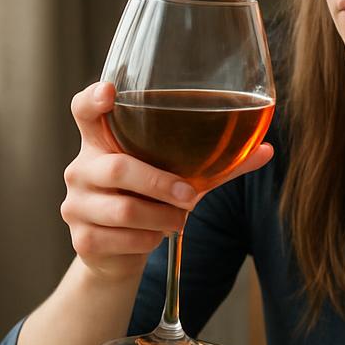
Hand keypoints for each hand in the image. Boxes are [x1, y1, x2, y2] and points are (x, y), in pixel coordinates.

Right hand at [61, 81, 273, 280]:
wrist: (121, 253)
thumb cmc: (153, 201)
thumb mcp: (183, 178)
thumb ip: (219, 164)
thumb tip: (267, 149)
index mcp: (104, 143)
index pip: (85, 111)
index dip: (93, 99)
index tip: (109, 92)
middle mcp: (83, 168)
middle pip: (117, 169)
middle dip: (160, 184)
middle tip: (189, 196)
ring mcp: (77, 204)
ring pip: (124, 210)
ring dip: (161, 218)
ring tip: (178, 220)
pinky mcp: (83, 239)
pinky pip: (121, 239)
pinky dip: (148, 241)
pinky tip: (155, 238)